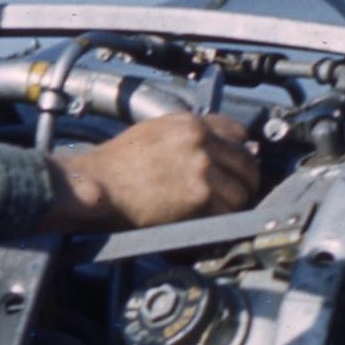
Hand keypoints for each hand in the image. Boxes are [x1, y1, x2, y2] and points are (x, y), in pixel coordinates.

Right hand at [55, 108, 261, 229]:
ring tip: (218, 212)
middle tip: (237, 194)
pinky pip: (228, 212)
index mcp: (190, 123)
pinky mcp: (199, 196)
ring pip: (241, 191)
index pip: (238, 132)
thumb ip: (188, 137)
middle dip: (245, 181)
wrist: (97, 183)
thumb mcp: (154, 132)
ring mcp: (202, 168)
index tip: (237, 166)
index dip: (240, 152)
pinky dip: (221, 221)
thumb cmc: (117, 163)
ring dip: (233, 204)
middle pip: (246, 162)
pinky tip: (208, 222)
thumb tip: (220, 149)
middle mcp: (200, 141)